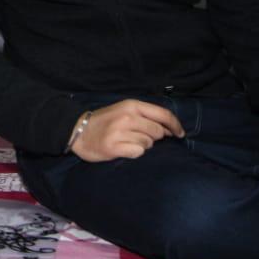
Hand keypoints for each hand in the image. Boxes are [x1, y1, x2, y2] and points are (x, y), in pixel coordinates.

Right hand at [69, 99, 184, 161]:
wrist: (78, 131)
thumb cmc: (105, 121)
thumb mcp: (124, 111)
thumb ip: (145, 116)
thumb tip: (169, 129)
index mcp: (131, 105)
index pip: (163, 114)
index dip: (175, 125)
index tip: (180, 134)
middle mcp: (127, 117)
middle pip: (157, 131)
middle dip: (154, 137)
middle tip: (140, 137)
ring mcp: (120, 132)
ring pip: (148, 143)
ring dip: (142, 145)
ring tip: (128, 141)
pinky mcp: (114, 147)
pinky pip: (138, 152)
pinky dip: (134, 152)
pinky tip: (123, 149)